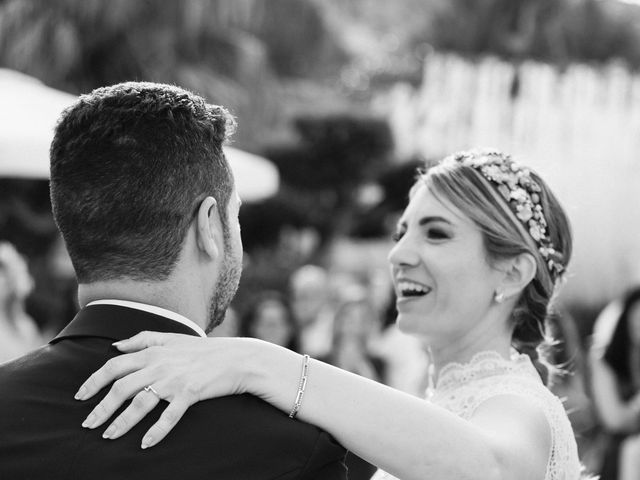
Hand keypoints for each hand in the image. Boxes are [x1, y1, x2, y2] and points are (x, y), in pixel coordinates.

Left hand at [75, 331, 251, 448]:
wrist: (236, 358)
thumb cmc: (203, 350)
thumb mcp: (172, 338)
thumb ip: (142, 339)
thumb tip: (116, 345)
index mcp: (153, 351)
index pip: (114, 366)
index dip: (94, 381)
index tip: (80, 396)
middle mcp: (160, 365)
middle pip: (121, 388)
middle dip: (101, 408)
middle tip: (88, 424)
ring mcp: (174, 380)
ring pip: (140, 403)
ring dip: (121, 422)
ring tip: (108, 436)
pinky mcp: (190, 393)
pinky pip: (169, 415)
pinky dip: (156, 431)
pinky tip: (145, 444)